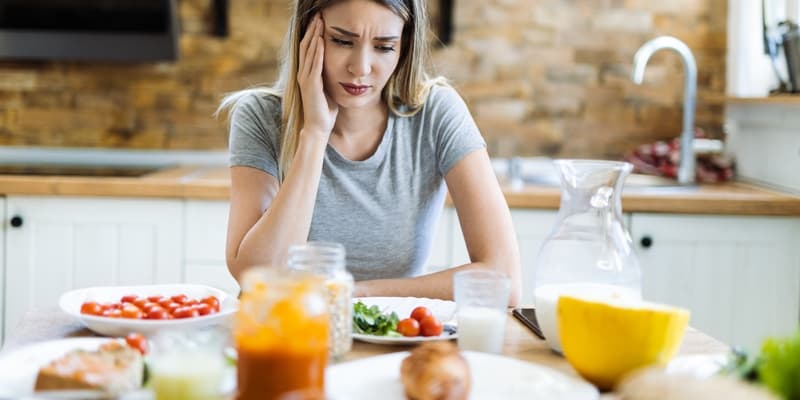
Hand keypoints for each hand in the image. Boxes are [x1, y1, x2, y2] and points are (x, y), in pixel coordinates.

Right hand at [297, 14, 337, 138]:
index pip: (308, 48)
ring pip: (308, 52)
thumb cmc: (325, 109)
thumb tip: (338, 66)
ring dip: (314, 35)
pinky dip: (317, 51)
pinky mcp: (310, 85)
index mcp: (307, 74)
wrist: (318, 127)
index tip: (319, 21)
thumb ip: (328, 76)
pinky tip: (320, 40)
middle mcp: (303, 73)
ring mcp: (305, 79)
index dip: (312, 34)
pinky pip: (314, 64)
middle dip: (312, 29)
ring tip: (319, 21)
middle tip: (318, 15)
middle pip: (306, 46)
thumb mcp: (328, 88)